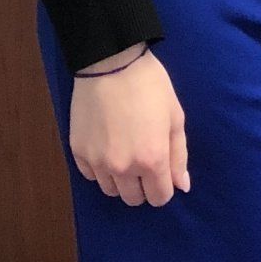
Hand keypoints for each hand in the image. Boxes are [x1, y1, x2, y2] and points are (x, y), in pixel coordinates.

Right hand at [69, 51, 190, 205]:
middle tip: (144, 161)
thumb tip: (182, 186)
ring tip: (125, 153)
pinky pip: (91, 176)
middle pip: (133, 199)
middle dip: (143, 186)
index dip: (164, 187)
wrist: (111, 62)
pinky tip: (106, 146)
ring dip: (120, 180)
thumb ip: (179, 155)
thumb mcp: (175, 117)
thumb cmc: (150, 86)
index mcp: (152, 159)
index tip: (162, 172)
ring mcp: (97, 161)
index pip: (159, 197)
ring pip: (110, 191)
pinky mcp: (78, 152)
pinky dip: (100, 168)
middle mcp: (123, 168)